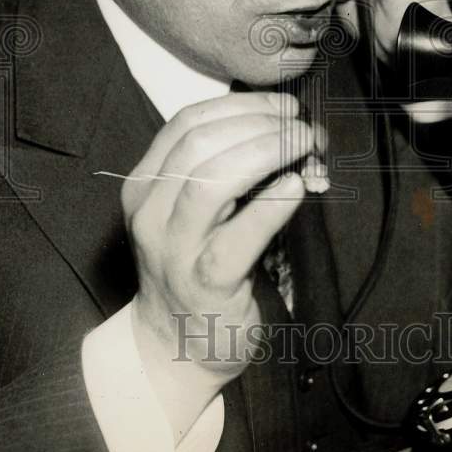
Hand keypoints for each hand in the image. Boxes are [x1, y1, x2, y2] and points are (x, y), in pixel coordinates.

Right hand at [121, 90, 317, 439]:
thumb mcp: (193, 211)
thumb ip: (223, 168)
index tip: (284, 106)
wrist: (173, 346)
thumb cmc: (195, 265)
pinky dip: (271, 205)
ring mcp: (174, 249)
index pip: (188, 123)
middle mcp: (150, 212)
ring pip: (213, 180)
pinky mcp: (204, 284)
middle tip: (303, 127)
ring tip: (306, 147)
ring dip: (268, 152)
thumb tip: (285, 125)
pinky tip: (296, 187)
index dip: (242, 105)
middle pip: (200, 144)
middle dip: (260, 124)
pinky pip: (238, 236)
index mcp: (145, 184)